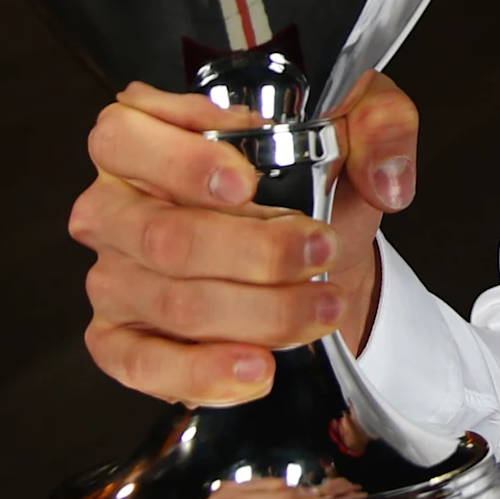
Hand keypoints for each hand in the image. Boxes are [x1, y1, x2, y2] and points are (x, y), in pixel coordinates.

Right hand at [68, 71, 423, 405]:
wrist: (316, 251)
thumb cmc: (313, 181)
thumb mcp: (354, 125)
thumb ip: (379, 125)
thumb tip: (386, 179)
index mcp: (147, 133)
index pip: (123, 135)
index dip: (182, 163)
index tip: (247, 184)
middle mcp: (116, 203)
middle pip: (163, 234)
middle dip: (256, 253)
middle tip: (318, 254)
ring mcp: (113, 273)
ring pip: (174, 302)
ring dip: (259, 313)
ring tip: (319, 309)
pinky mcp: (119, 337)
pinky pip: (144, 365)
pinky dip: (204, 373)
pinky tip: (256, 367)